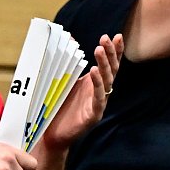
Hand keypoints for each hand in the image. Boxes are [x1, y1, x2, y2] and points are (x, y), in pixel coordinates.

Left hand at [43, 34, 121, 152]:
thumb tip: (69, 38)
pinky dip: (97, 84)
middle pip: (111, 70)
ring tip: (99, 50)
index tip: (117, 36)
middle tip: (106, 38)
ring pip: (106, 81)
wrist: (52, 134)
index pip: (109, 65)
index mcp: (95, 84)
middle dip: (110, 53)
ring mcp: (99, 104)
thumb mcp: (64, 80)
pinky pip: (98, 98)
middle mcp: (101, 93)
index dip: (114, 51)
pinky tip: (94, 72)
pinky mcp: (93, 115)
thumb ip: (69, 62)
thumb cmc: (58, 107)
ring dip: (104, 65)